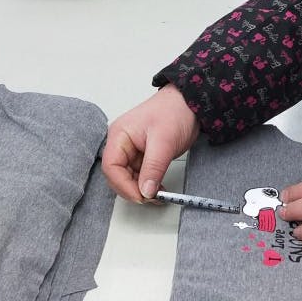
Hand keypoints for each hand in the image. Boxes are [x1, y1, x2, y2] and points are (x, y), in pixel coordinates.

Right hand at [101, 84, 199, 202]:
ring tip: (158, 195)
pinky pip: (139, 175)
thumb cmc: (174, 111)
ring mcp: (131, 150)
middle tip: (151, 198)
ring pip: (128, 178)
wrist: (189, 102)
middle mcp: (121, 143)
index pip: (111, 167)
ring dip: (141, 189)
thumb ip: (153, 168)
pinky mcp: (142, 155)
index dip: (123, 185)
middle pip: (117, 175)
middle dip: (132, 189)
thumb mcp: (164, 142)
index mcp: (119, 135)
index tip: (141, 196)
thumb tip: (145, 191)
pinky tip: (159, 188)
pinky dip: (148, 184)